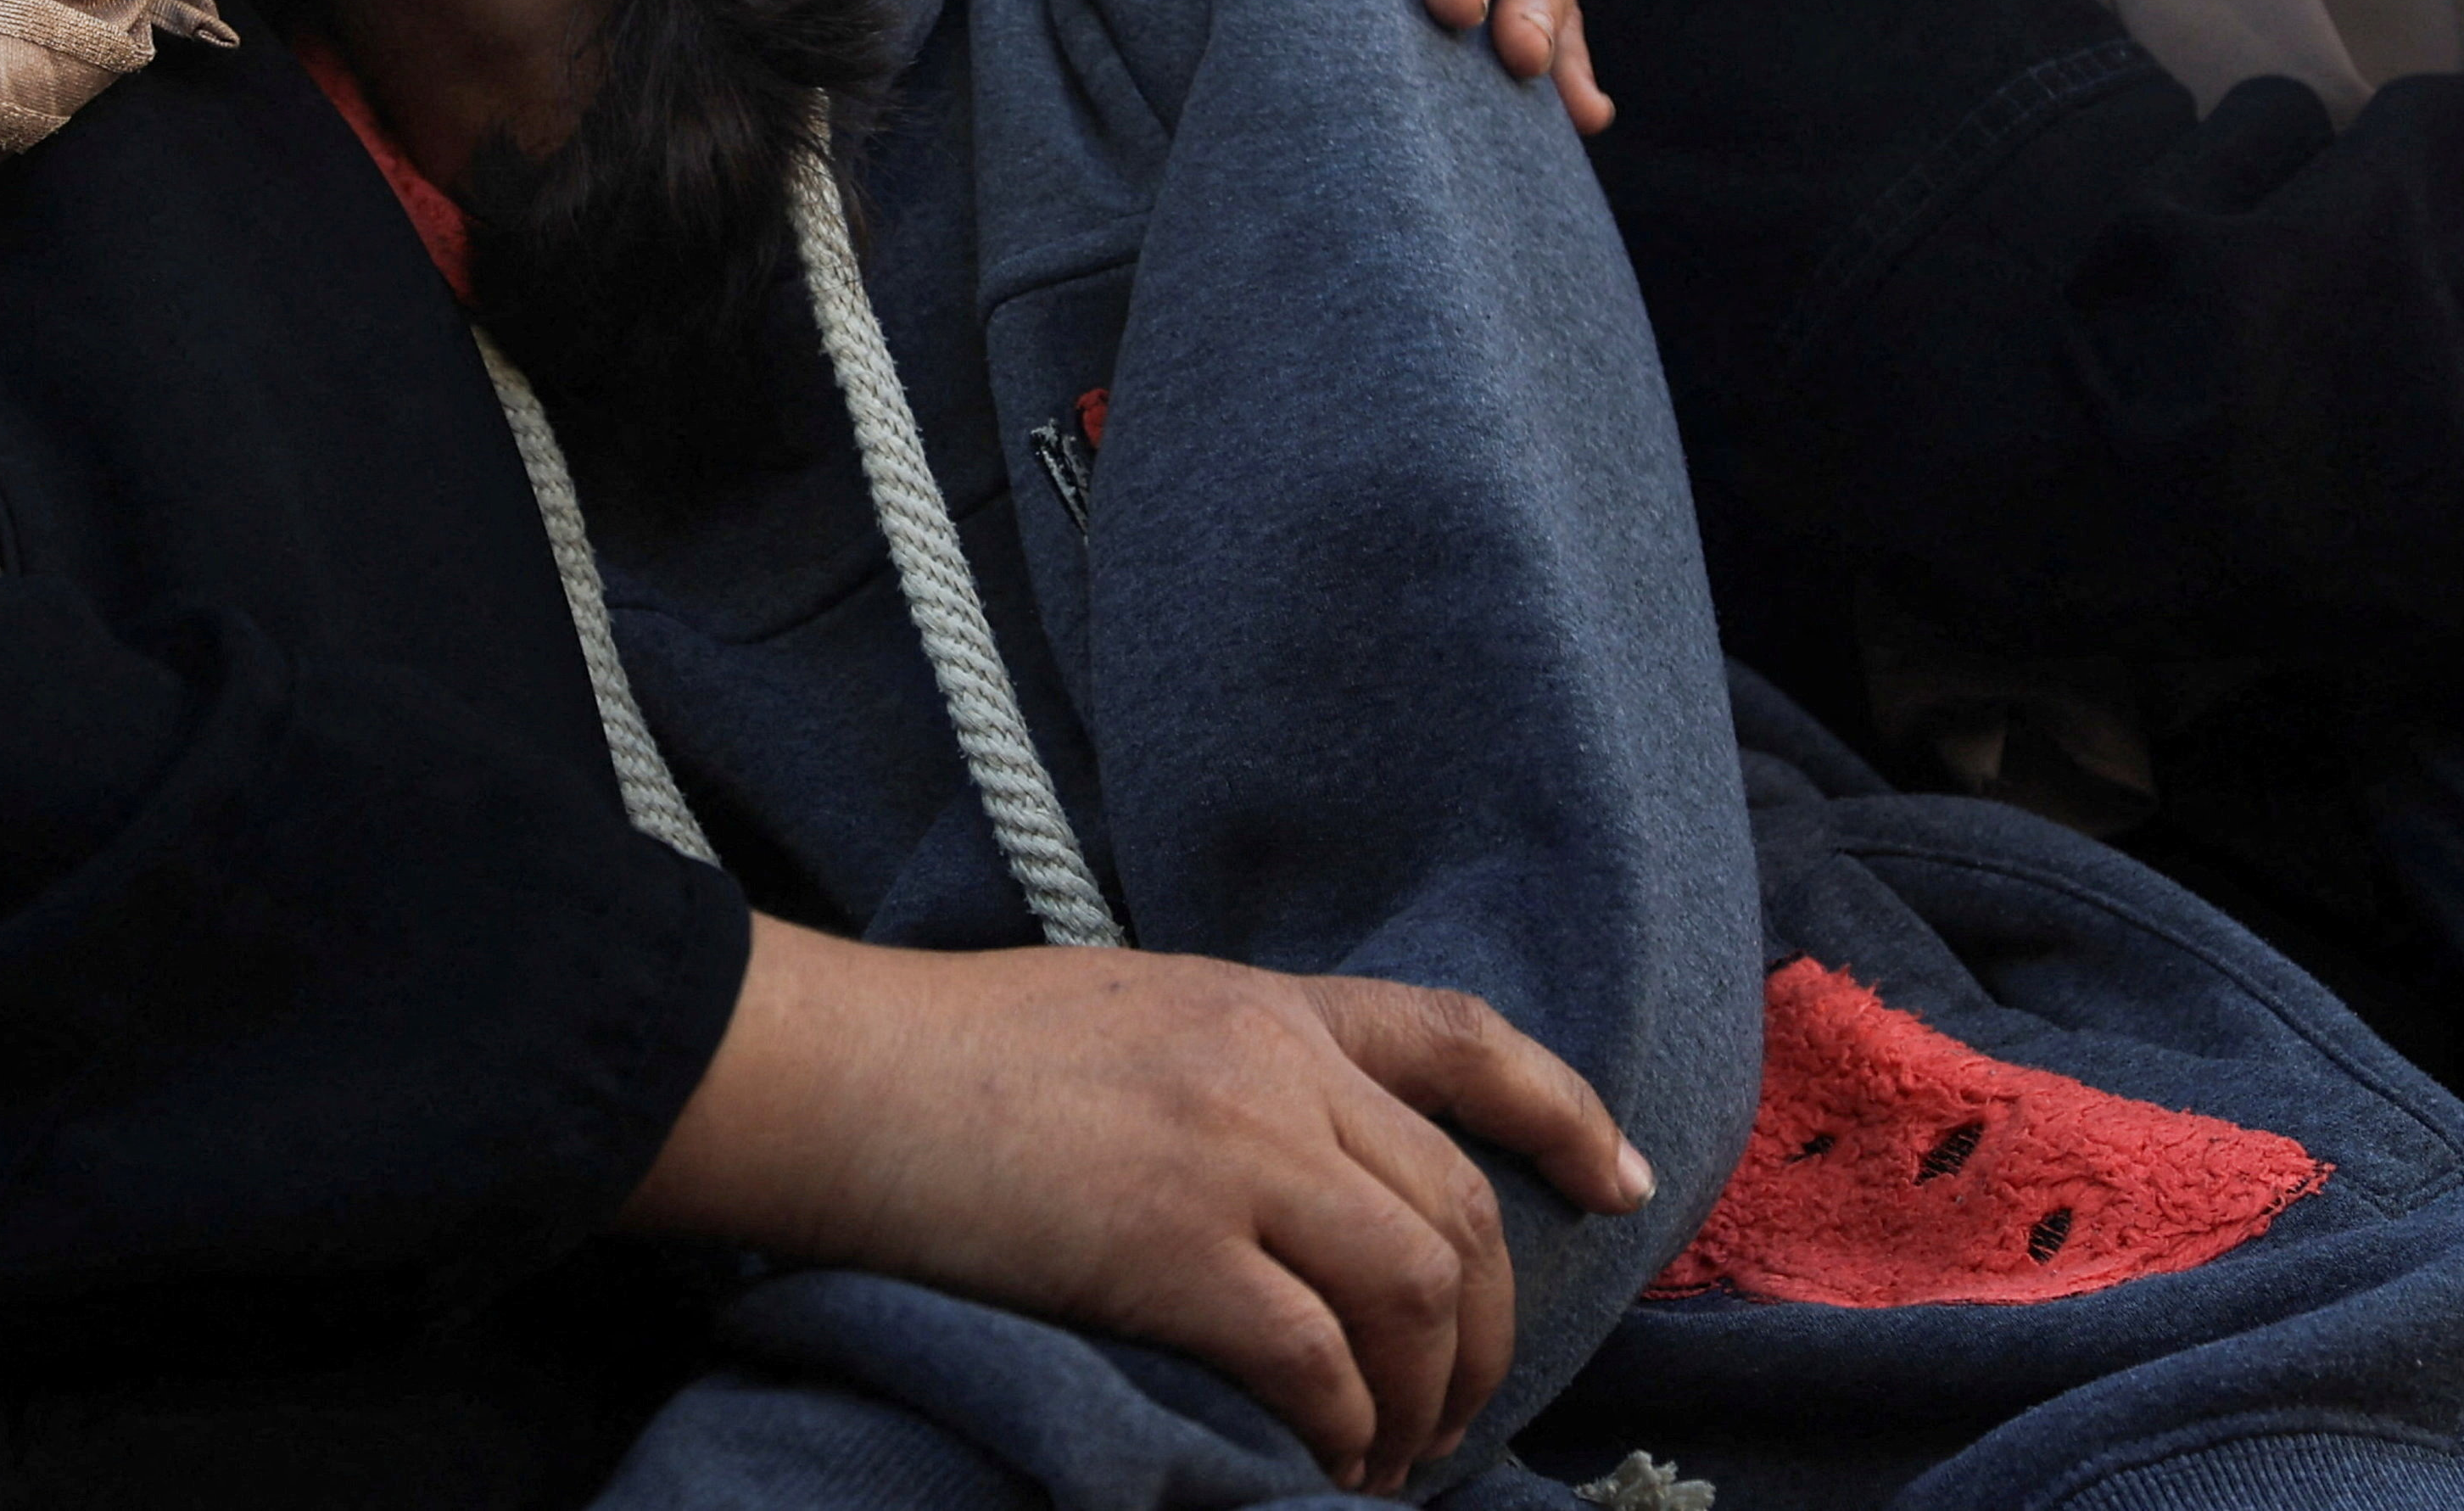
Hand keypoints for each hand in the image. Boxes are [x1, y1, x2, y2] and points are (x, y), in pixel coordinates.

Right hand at [625, 919, 1654, 1491]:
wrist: (840, 1075)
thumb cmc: (951, 1056)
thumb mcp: (1124, 1015)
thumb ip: (1229, 1072)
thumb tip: (1304, 1180)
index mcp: (1259, 1002)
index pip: (1458, 1036)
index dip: (1561, 1111)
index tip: (1623, 1183)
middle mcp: (1268, 1066)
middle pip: (1455, 1205)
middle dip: (1484, 1330)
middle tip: (1454, 1414)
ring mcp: (1228, 1153)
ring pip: (1415, 1286)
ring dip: (1426, 1394)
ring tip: (1390, 1457)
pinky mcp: (1172, 1246)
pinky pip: (1318, 1356)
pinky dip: (1342, 1425)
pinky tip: (1323, 1461)